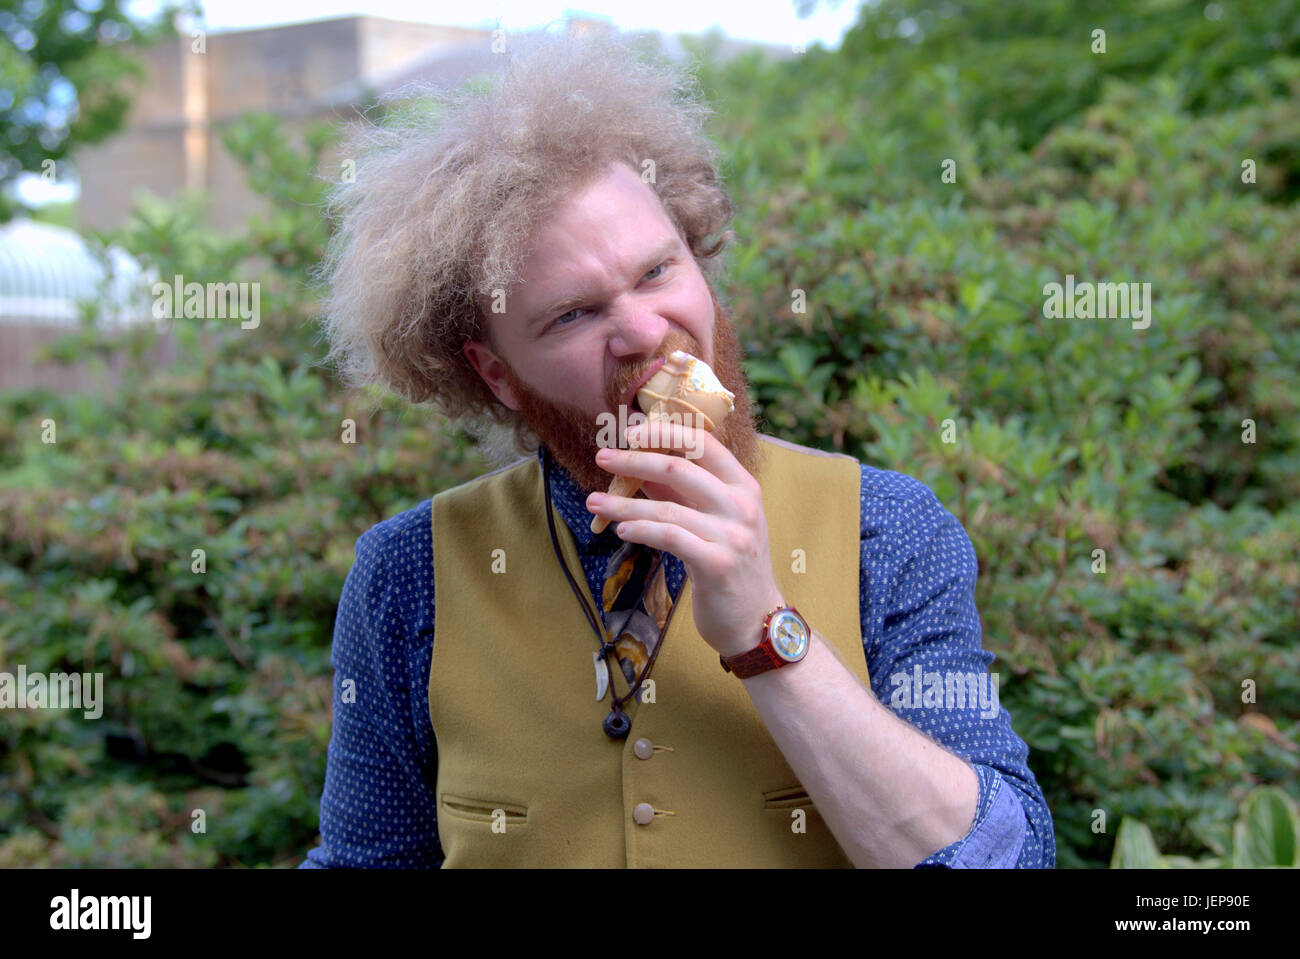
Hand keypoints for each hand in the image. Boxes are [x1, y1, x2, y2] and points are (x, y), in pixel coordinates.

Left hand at [586, 421, 783, 657]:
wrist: (755, 618)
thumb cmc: (729, 564)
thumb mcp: (713, 520)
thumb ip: (682, 492)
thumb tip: (641, 465)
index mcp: (744, 485)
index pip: (703, 442)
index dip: (664, 432)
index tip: (631, 432)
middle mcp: (742, 504)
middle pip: (679, 467)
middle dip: (634, 460)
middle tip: (603, 459)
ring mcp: (732, 534)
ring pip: (666, 507)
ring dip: (623, 504)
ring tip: (594, 504)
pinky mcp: (717, 564)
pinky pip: (669, 538)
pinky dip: (640, 531)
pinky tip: (620, 531)